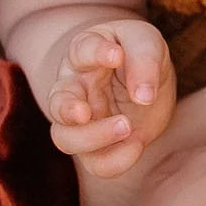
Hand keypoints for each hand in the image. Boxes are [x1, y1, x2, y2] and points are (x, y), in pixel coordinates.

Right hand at [48, 18, 175, 177]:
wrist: (144, 81)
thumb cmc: (138, 54)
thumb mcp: (147, 43)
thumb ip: (144, 60)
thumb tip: (144, 96)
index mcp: (85, 53)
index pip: (81, 49)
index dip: (95, 52)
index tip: (116, 55)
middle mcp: (74, 88)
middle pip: (58, 103)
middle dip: (68, 110)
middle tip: (86, 112)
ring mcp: (81, 122)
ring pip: (66, 139)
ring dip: (93, 138)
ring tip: (127, 126)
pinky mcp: (97, 147)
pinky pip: (96, 163)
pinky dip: (116, 160)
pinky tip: (138, 144)